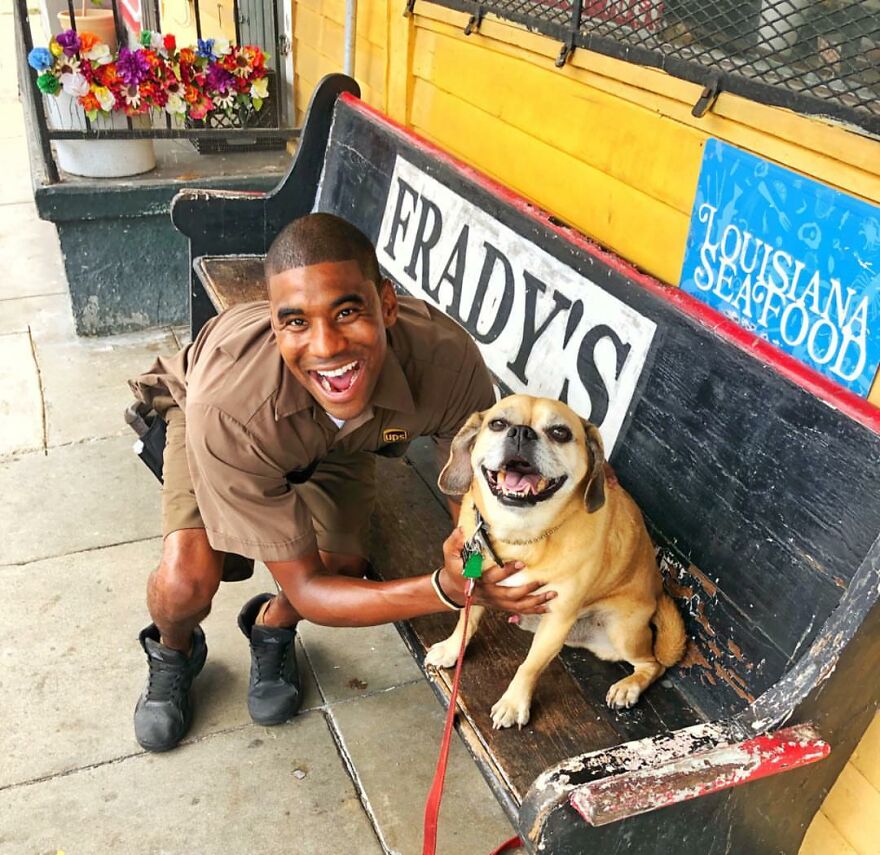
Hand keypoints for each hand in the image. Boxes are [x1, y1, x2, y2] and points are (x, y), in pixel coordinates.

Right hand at [437, 528, 556, 614]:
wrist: (454, 589)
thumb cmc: (454, 568)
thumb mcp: (449, 553)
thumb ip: (454, 541)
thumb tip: (462, 529)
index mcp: (475, 578)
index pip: (489, 576)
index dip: (505, 571)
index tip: (520, 562)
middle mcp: (486, 591)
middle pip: (507, 593)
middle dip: (525, 588)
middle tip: (541, 580)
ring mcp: (494, 600)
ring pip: (516, 604)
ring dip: (535, 601)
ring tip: (551, 593)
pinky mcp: (499, 605)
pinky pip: (518, 610)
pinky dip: (533, 609)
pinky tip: (548, 607)